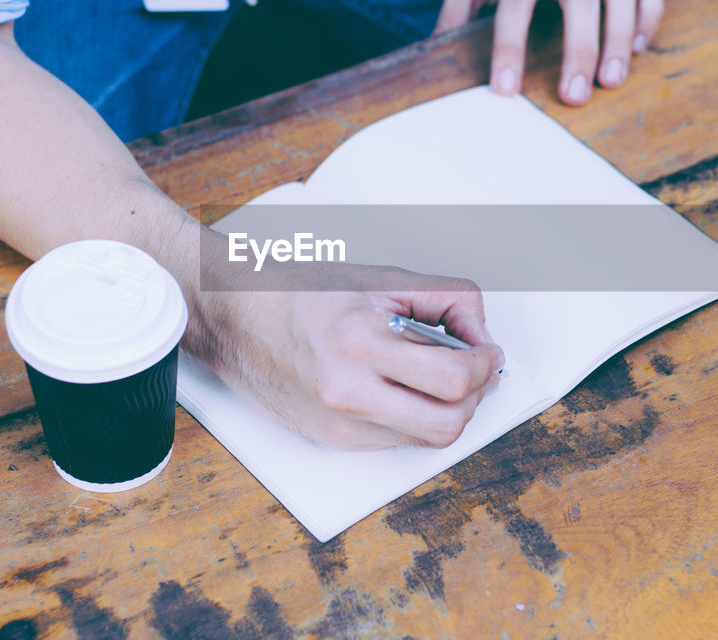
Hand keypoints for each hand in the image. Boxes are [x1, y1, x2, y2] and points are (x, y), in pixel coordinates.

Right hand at [183, 235, 505, 449]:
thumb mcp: (379, 278)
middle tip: (475, 370)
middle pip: (446, 425)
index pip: (452, 379)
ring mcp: (339, 424)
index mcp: (359, 343)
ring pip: (424, 439)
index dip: (485, 366)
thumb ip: (442, 299)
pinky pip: (394, 439)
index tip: (487, 352)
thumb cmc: (299, 291)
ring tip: (440, 377)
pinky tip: (400, 387)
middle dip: (474, 398)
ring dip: (448, 410)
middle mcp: (347, 393)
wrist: (230, 317)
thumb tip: (479, 335)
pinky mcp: (332, 439)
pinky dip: (411, 415)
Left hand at [434, 0, 662, 105]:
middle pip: (580, 1)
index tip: (505, 89)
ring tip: (611, 81)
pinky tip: (636, 49)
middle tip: (573, 97)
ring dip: (619, 38)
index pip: (515, 4)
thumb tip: (431, 57)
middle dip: (579, 50)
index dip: (509, 48)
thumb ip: (453, 12)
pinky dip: (649, 17)